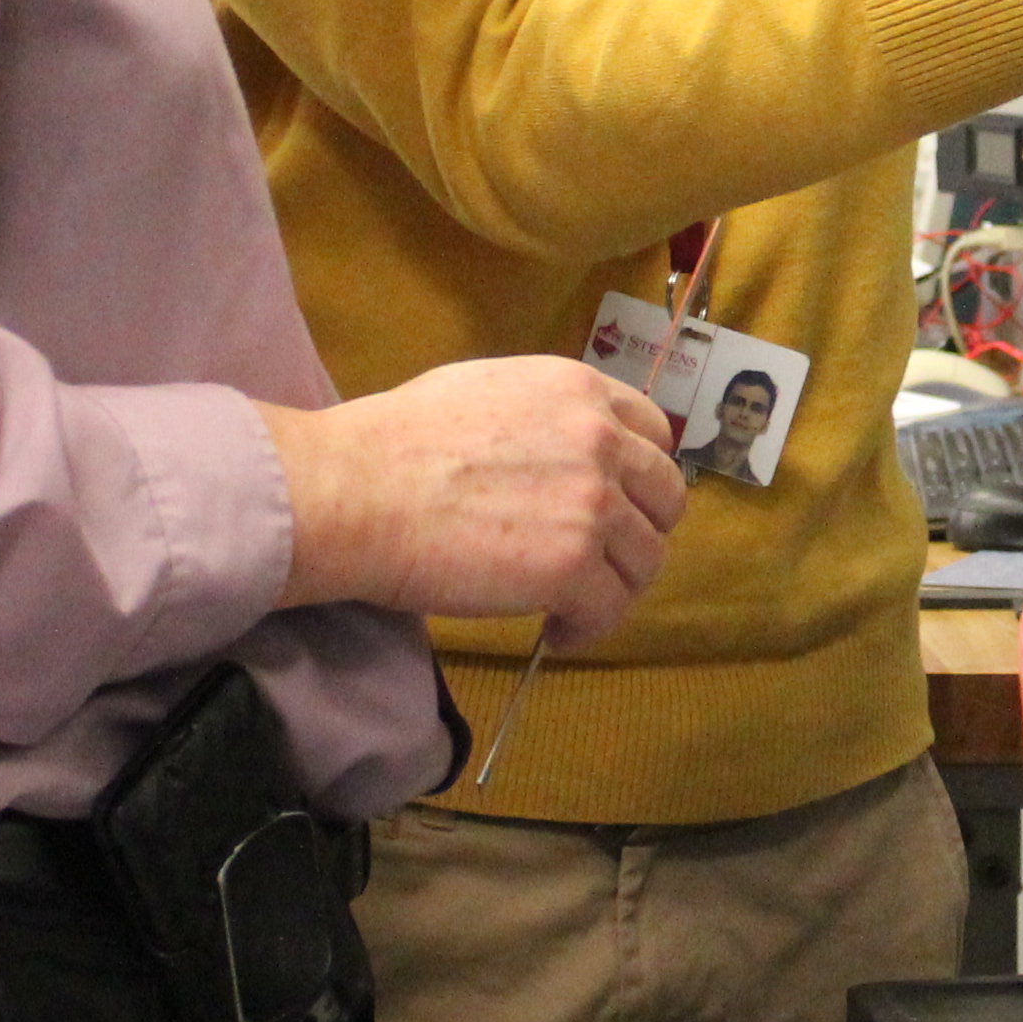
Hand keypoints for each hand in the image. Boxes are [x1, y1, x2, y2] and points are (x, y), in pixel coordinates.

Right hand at [266, 358, 681, 646]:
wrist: (357, 491)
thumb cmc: (397, 442)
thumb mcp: (487, 391)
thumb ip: (544, 416)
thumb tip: (560, 452)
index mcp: (578, 390)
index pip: (653, 435)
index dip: (639, 477)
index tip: (616, 506)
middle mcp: (601, 440)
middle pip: (665, 499)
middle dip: (639, 533)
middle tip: (599, 559)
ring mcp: (593, 504)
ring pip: (646, 560)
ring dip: (615, 586)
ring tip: (571, 605)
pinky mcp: (573, 567)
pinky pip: (610, 609)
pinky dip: (588, 627)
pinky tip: (557, 630)